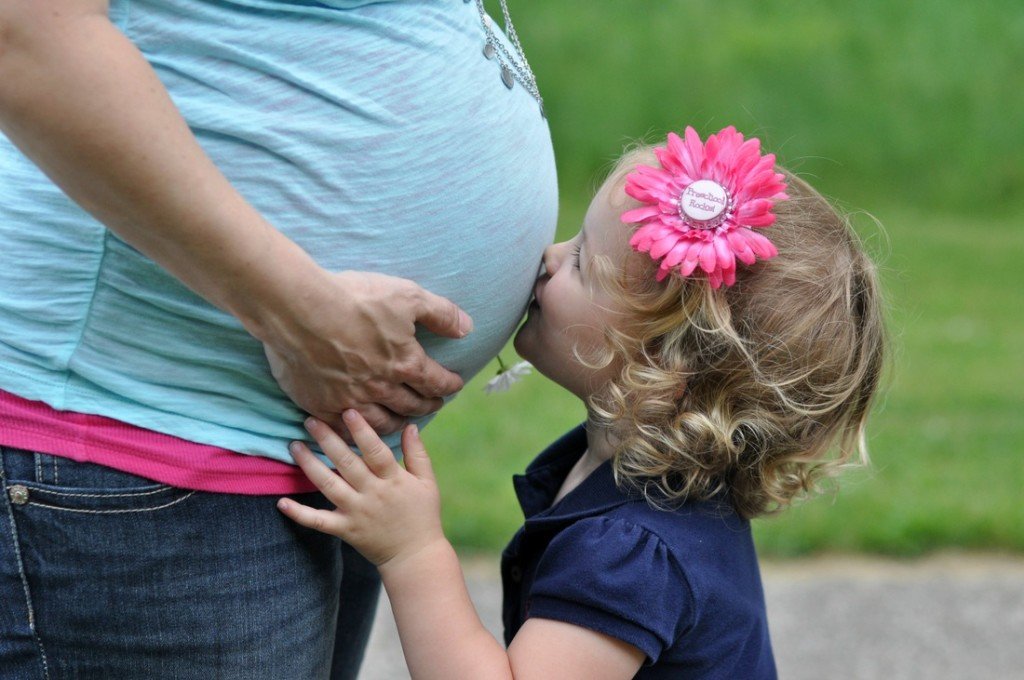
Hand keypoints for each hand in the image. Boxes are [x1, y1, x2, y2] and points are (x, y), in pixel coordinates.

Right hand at [260, 270, 472, 435]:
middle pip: (411, 406)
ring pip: (381, 423)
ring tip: (402, 421)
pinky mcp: (321, 404)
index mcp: (405, 363)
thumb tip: (468, 328)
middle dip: (427, 406)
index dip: (449, 384)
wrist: (299, 308)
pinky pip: (344, 429)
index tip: (455, 385)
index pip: (436, 382)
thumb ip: (441, 313)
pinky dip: (356, 433)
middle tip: (433, 405)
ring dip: (397, 423)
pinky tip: (359, 431)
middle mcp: (381, 388)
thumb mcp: (408, 296)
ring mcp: (350, 400)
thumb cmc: (355, 298)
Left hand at [278, 410, 445, 568]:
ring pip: (328, 485)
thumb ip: (418, 454)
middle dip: (327, 440)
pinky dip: (299, 513)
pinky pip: (318, 521)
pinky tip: (281, 502)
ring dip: (309, 465)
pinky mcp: (345, 530)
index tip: (347, 411)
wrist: (415, 557)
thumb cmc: (423, 515)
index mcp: (393, 480)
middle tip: (310, 420)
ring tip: (294, 445)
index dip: (362, 431)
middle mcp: (373, 494)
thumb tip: (410, 426)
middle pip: (347, 464)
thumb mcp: (427, 482)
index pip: (376, 451)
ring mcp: (357, 513)